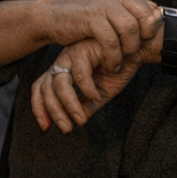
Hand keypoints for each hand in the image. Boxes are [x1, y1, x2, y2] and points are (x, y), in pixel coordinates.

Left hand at [31, 37, 148, 132]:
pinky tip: (97, 95)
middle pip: (46, 87)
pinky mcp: (83, 49)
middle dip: (53, 111)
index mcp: (65, 71)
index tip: (45, 127)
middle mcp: (64, 61)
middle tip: (67, 128)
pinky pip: (79, 73)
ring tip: (81, 119)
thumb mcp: (100, 92)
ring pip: (59, 82)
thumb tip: (76, 121)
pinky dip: (87, 89)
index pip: (41, 88)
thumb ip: (87, 105)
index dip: (39, 107)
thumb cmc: (119, 67)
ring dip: (69, 104)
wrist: (137, 49)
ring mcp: (72, 54)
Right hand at [40, 0, 161, 67]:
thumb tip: (158, 16)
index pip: (149, 9)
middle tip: (131, 55)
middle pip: (143, 18)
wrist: (51, 18)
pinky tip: (110, 64)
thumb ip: (128, 14)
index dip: (150, 29)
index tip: (141, 44)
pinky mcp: (89, 16)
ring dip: (128, 50)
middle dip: (140, 41)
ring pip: (129, 28)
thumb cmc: (81, 21)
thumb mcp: (107, 13)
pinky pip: (110, 40)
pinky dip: (113, 56)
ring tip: (120, 61)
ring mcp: (100, 3)